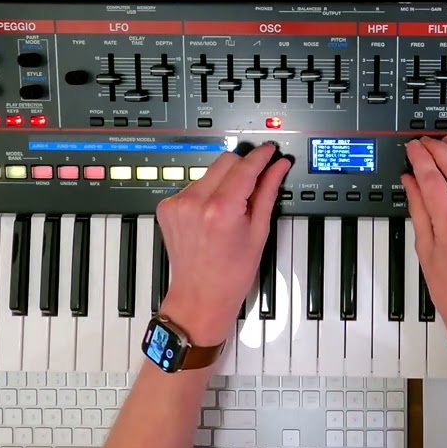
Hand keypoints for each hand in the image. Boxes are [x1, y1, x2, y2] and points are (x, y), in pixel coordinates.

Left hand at [155, 144, 291, 345]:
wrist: (200, 297)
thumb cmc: (230, 275)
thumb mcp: (258, 232)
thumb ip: (267, 192)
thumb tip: (278, 168)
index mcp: (221, 209)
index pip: (245, 166)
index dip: (261, 156)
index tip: (270, 150)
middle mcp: (195, 202)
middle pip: (225, 161)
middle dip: (244, 167)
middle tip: (256, 181)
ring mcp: (178, 204)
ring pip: (209, 171)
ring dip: (225, 180)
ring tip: (232, 207)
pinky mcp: (167, 207)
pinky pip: (194, 185)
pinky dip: (207, 192)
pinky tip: (214, 213)